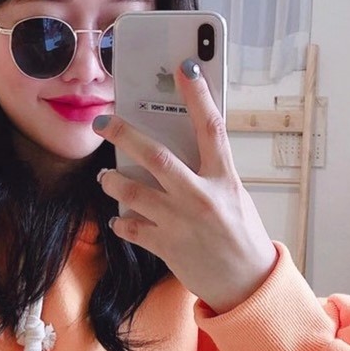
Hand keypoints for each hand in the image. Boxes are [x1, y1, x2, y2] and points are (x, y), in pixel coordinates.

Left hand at [94, 63, 276, 313]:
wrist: (246, 284)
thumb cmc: (241, 235)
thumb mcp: (234, 196)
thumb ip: (209, 172)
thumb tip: (182, 144)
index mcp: (225, 178)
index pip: (212, 127)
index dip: (198, 94)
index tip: (184, 66)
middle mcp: (202, 197)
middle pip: (157, 156)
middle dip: (125, 135)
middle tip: (103, 122)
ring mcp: (181, 222)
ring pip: (133, 192)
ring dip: (112, 181)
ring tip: (105, 176)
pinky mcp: (166, 246)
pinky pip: (131, 227)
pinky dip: (121, 220)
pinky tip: (118, 217)